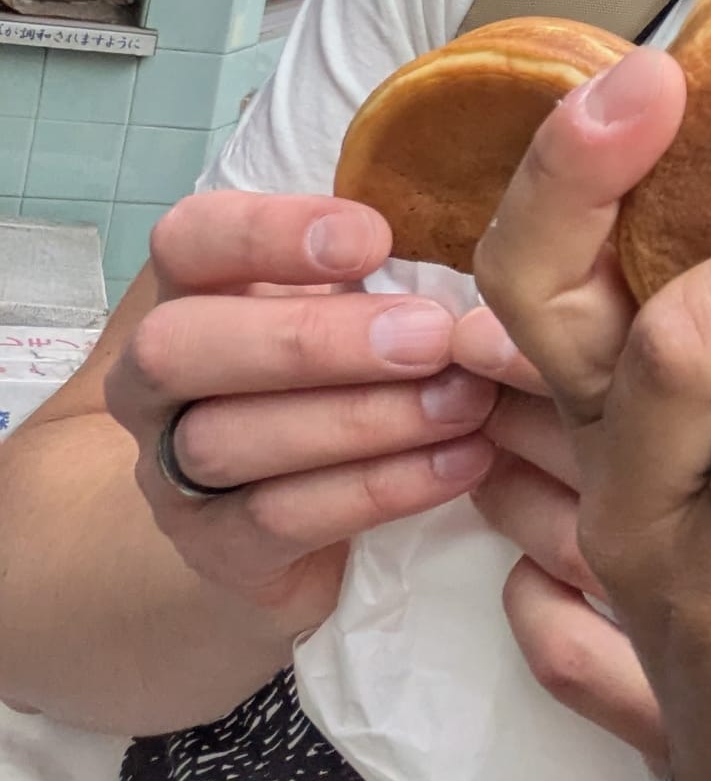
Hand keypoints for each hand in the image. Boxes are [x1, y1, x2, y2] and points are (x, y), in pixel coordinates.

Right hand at [104, 192, 497, 639]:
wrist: (278, 513)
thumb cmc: (333, 374)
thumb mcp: (343, 304)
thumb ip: (379, 270)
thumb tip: (484, 231)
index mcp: (187, 293)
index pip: (187, 240)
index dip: (267, 233)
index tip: (374, 238)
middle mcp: (155, 380)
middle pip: (182, 346)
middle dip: (312, 339)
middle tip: (430, 336)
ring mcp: (172, 471)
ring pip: (230, 440)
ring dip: (361, 419)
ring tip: (465, 403)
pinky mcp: (217, 549)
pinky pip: (282, 520)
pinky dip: (379, 488)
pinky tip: (461, 463)